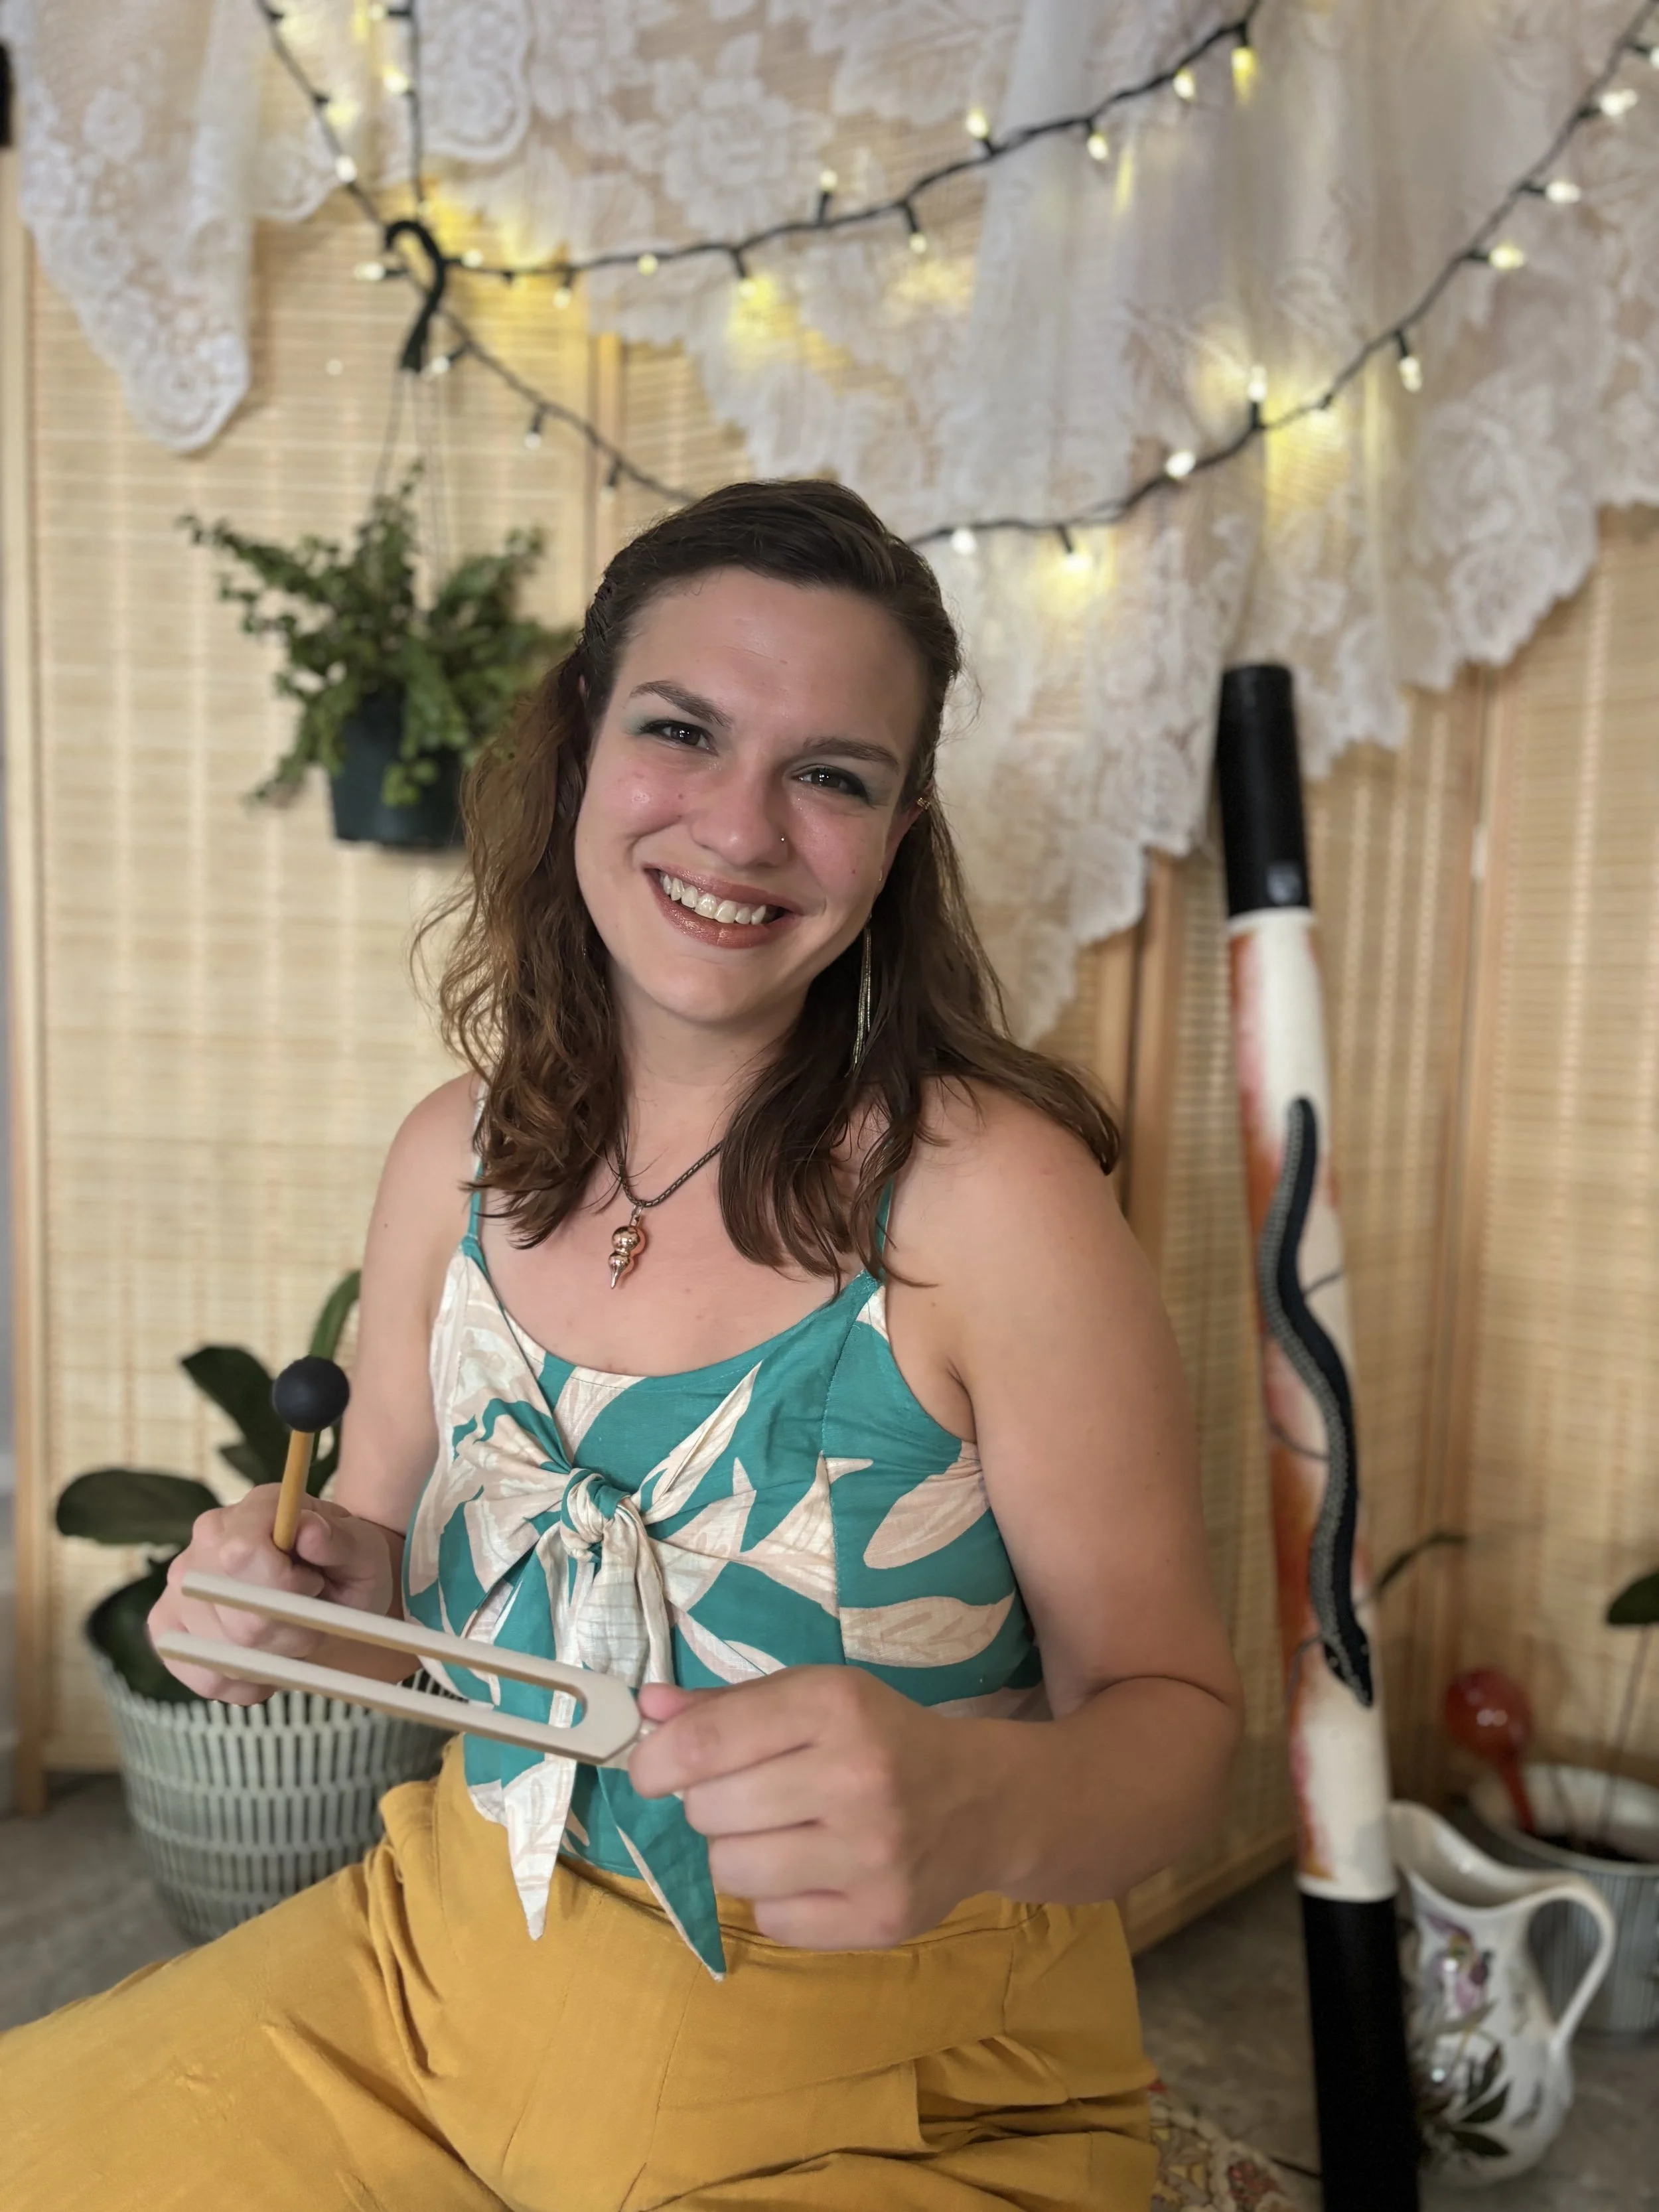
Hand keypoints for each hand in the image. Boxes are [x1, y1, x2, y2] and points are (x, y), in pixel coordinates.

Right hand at [148, 1487, 396, 1702]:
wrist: (330, 1586)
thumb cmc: (347, 1565)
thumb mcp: (365, 1551)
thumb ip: (343, 1541)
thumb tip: (309, 1532)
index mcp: (255, 1508)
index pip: (242, 1554)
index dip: (285, 1587)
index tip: (314, 1586)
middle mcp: (206, 1540)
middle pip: (237, 1616)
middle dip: (291, 1632)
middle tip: (314, 1618)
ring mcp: (179, 1585)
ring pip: (223, 1653)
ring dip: (273, 1659)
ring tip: (295, 1635)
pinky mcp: (169, 1628)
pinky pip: (206, 1678)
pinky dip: (247, 1683)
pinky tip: (271, 1663)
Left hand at [629, 1668, 1010, 1948]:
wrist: (985, 1802)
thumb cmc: (882, 1737)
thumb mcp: (814, 1697)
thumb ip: (726, 1705)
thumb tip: (645, 1712)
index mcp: (835, 1705)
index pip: (705, 1743)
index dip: (655, 1761)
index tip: (649, 1770)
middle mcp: (857, 1777)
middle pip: (710, 1810)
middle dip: (708, 1804)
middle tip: (745, 1796)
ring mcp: (873, 1855)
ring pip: (732, 1870)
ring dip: (738, 1852)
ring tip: (779, 1833)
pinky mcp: (881, 1919)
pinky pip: (771, 1922)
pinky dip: (776, 1900)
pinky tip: (813, 1871)